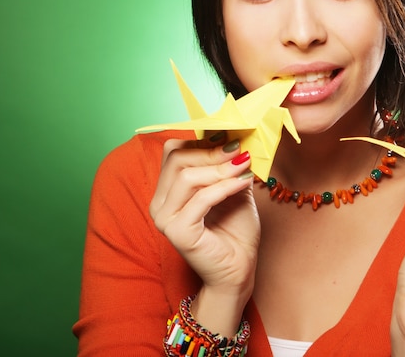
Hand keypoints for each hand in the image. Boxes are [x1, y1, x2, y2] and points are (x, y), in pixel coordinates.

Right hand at [149, 135, 259, 296]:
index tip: (231, 137)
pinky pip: (201, 198)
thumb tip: (236, 136)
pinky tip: (245, 181)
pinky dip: (225, 186)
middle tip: (239, 150)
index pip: (173, 151)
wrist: (239, 269)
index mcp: (168, 189)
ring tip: (244, 166)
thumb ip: (229, 164)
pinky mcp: (178, 232)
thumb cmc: (235, 230)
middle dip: (211, 151)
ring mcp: (165, 218)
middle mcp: (160, 202)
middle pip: (177, 158)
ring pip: (186, 176)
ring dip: (220, 168)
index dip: (202, 140)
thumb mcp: (234, 187)